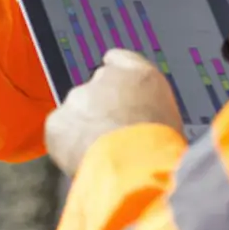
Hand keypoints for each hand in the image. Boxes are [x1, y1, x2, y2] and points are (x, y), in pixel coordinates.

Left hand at [45, 50, 183, 174]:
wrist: (136, 167)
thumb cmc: (160, 150)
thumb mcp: (170, 120)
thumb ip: (149, 107)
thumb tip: (140, 114)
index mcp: (140, 73)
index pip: (120, 62)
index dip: (118, 85)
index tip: (119, 102)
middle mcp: (105, 77)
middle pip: (97, 92)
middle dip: (101, 112)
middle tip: (114, 139)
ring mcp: (79, 97)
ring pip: (77, 113)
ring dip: (85, 130)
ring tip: (103, 156)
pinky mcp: (58, 121)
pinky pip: (60, 133)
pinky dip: (68, 147)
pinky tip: (86, 160)